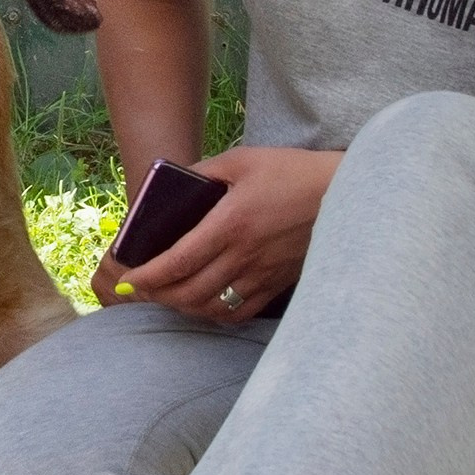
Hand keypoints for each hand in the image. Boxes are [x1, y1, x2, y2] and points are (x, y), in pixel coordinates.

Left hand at [93, 146, 342, 320]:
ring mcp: (263, 274)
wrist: (345, 193)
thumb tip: (173, 179)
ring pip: (212, 307)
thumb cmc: (292, 171)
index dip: (149, 275)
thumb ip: (204, 171)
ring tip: (167, 296)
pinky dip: (215, 314)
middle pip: (190, 292)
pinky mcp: (278, 284)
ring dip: (183, 307)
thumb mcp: (243, 160)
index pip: (179, 261)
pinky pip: (240, 311)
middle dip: (158, 295)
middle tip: (141, 289)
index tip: (129, 278)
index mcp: (231, 223)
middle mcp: (245, 255)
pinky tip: (204, 304)